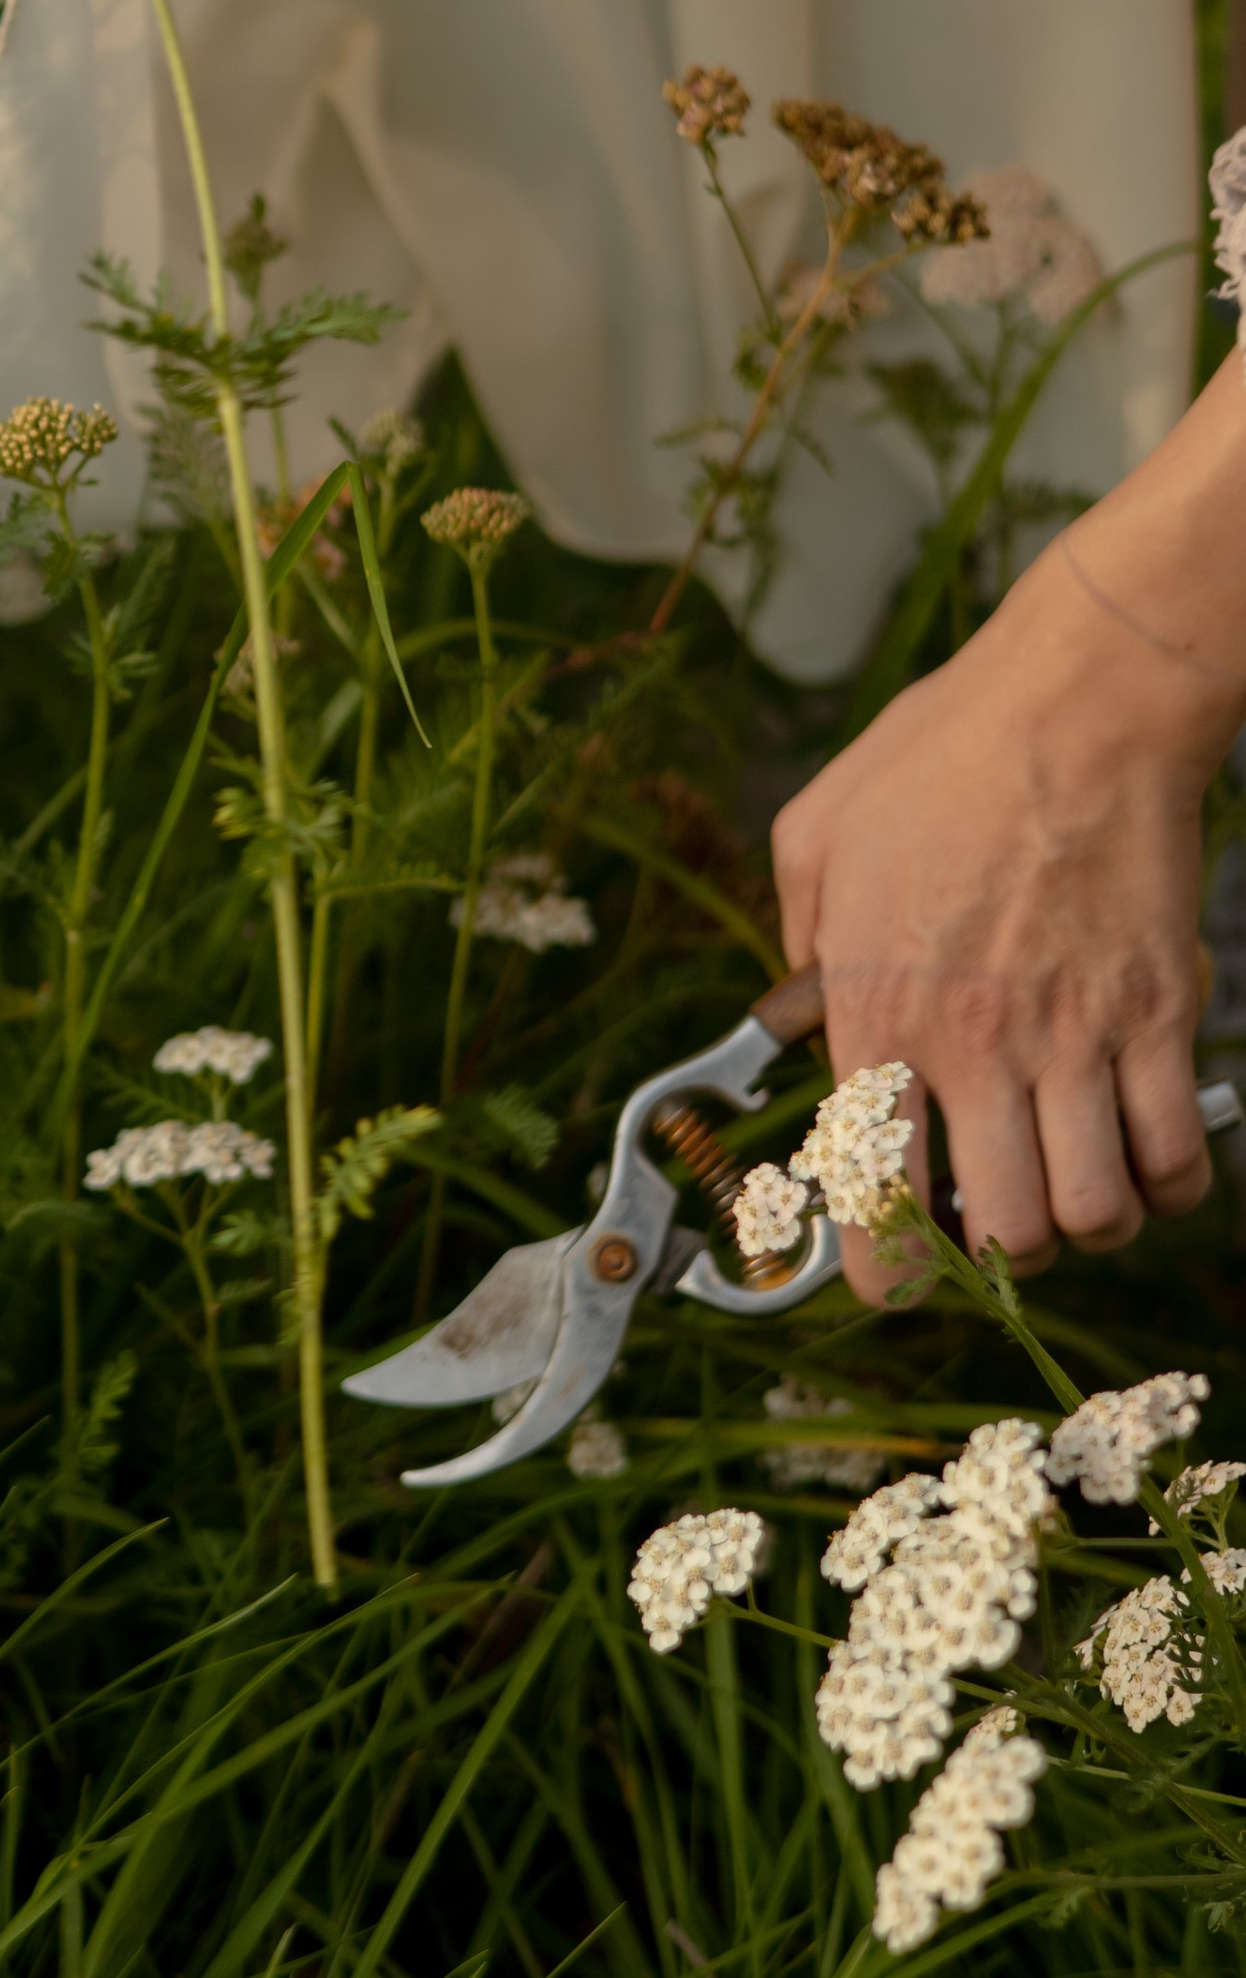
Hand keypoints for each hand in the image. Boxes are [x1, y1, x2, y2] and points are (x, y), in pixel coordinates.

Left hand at [772, 371, 1245, 1298]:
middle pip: (1000, 1232)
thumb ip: (797, 937)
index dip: (882, 1271)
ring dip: (1082, 1225)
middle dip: (994, 1256)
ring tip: (1069, 1190)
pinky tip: (1143, 1159)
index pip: (872, 1190)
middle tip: (991, 1218)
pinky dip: (1166, 1184)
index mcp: (877, 1010)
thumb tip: (803, 1008)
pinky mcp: (1162, 1015)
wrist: (1077, 700)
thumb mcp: (815, 834)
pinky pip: (1179, 1154)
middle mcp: (977, 1045)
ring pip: (1094, 1213)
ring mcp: (1077, 1036)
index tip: (891, 1276)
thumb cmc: (938, 755)